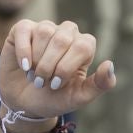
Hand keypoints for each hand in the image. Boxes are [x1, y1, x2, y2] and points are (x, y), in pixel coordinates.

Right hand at [0, 19, 115, 118]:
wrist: (26, 104)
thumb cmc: (55, 98)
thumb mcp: (80, 97)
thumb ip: (100, 84)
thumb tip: (110, 65)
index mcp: (84, 46)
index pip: (82, 46)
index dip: (67, 67)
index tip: (56, 86)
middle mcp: (67, 33)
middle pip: (63, 39)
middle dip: (50, 66)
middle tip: (43, 83)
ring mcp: (45, 28)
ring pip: (45, 32)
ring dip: (37, 60)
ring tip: (34, 77)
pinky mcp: (23, 29)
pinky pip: (25, 30)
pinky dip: (24, 51)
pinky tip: (24, 67)